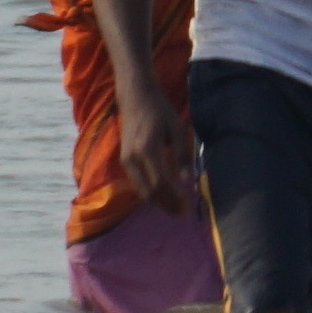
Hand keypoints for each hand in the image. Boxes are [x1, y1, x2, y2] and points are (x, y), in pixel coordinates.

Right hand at [116, 74, 202, 220]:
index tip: (187, 207)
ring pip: (140, 190)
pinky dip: (149, 193)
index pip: (160, 182)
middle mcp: (132, 158)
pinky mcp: (124, 160)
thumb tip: (187, 181)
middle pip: (148, 191)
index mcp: (148, 149)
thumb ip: (182, 156)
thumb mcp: (178, 130)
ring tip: (175, 208)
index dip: (173, 198)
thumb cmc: (161, 112)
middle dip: (166, 205)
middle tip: (182, 213)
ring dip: (157, 202)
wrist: (135, 99)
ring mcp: (125, 160)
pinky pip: (136, 183)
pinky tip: (163, 195)